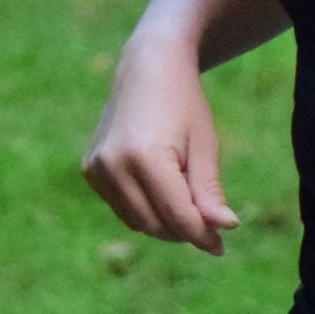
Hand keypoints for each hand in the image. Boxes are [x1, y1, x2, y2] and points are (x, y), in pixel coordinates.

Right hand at [80, 33, 238, 254]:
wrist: (147, 67)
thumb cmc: (185, 104)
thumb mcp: (205, 145)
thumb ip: (210, 191)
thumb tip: (225, 229)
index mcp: (145, 156)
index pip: (177, 215)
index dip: (202, 235)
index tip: (221, 246)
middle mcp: (113, 165)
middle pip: (155, 224)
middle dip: (184, 230)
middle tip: (209, 224)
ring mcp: (96, 168)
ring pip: (137, 222)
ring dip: (165, 222)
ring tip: (186, 195)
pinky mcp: (90, 170)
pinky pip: (123, 208)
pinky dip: (145, 208)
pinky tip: (162, 185)